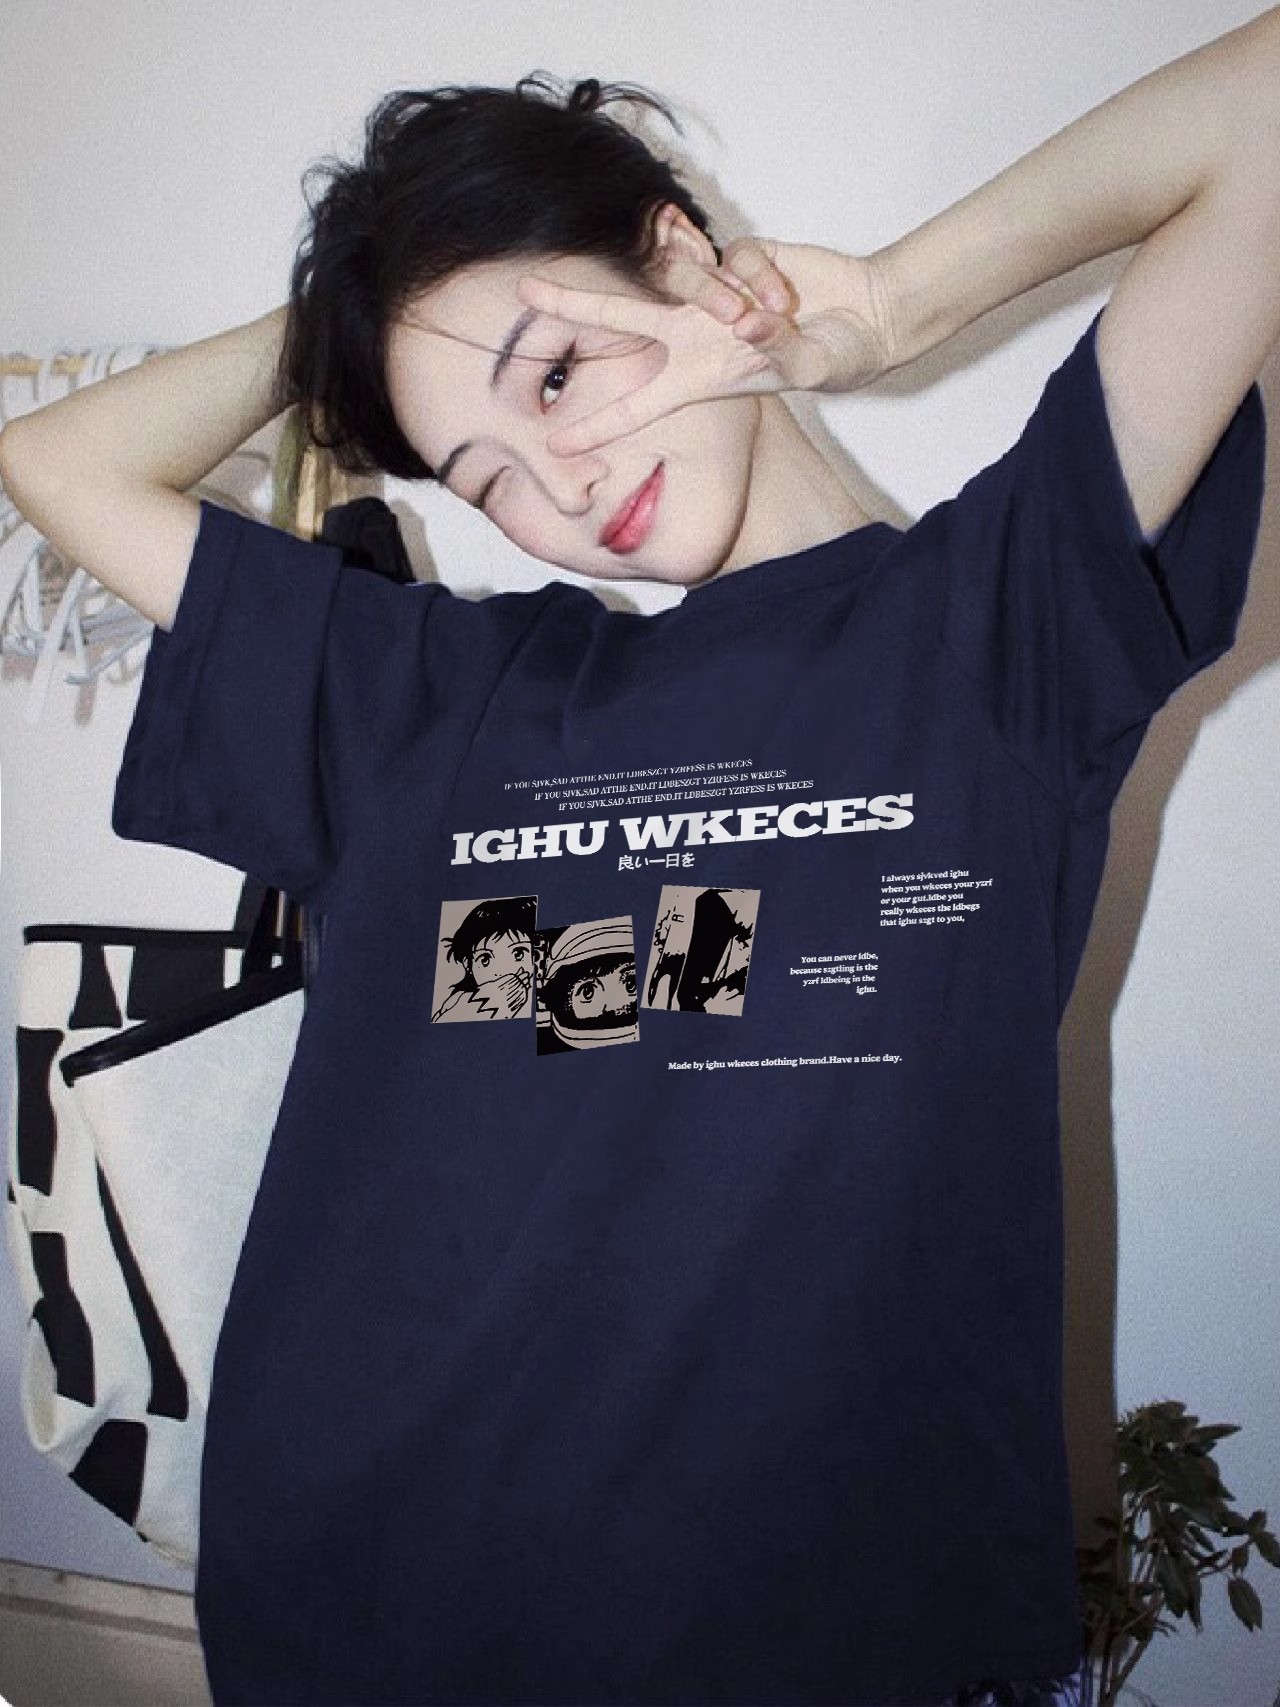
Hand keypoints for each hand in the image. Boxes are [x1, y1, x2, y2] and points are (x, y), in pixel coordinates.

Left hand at [516, 239, 892, 456]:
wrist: (869, 316)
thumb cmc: (836, 356)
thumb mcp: (808, 368)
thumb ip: (780, 351)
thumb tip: (748, 324)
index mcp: (698, 374)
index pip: (638, 400)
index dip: (599, 422)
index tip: (556, 444)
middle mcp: (695, 332)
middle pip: (621, 313)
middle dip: (573, 302)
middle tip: (524, 291)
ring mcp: (713, 292)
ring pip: (688, 276)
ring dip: (727, 295)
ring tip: (778, 315)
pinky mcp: (738, 255)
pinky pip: (735, 258)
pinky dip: (762, 278)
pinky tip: (788, 297)